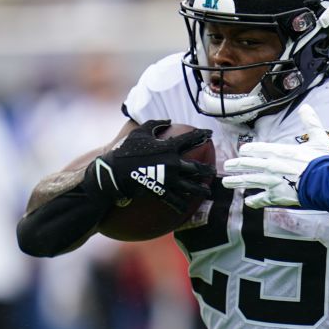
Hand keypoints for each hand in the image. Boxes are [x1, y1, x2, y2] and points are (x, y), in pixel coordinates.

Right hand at [85, 120, 214, 212]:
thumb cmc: (126, 149)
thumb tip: (168, 120)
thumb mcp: (140, 132)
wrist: (115, 171)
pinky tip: (186, 207)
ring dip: (201, 190)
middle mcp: (173, 163)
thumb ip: (155, 124)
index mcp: (169, 147)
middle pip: (196, 167)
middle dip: (207, 169)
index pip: (191, 139)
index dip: (202, 135)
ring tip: (208, 192)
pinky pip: (175, 200)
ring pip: (191, 186)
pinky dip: (181, 204)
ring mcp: (169, 179)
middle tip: (213, 170)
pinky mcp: (161, 191)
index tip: (210, 134)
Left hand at [222, 105, 328, 208]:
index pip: (257, 148)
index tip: (242, 151)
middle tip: (227, 165)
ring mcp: (271, 182)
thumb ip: (311, 122)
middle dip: (236, 165)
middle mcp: (271, 165)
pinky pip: (261, 199)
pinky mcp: (276, 196)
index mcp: (279, 151)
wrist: (326, 184)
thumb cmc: (323, 162)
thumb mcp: (319, 138)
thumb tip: (306, 107)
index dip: (248, 150)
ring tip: (226, 182)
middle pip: (248, 164)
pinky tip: (247, 202)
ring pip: (249, 181)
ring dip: (236, 181)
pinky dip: (253, 201)